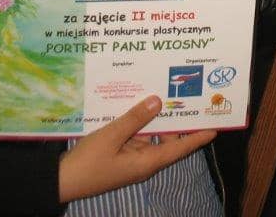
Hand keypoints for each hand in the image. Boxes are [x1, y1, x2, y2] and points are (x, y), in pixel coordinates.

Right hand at [58, 95, 215, 202]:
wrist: (60, 182)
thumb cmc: (87, 163)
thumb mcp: (111, 136)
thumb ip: (134, 118)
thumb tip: (158, 102)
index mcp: (148, 162)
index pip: (180, 147)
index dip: (198, 136)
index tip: (215, 124)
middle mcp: (144, 162)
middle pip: (169, 140)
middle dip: (179, 121)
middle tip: (191, 98)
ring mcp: (132, 159)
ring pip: (152, 136)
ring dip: (158, 119)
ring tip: (168, 94)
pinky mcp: (120, 155)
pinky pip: (137, 137)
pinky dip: (140, 123)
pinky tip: (140, 104)